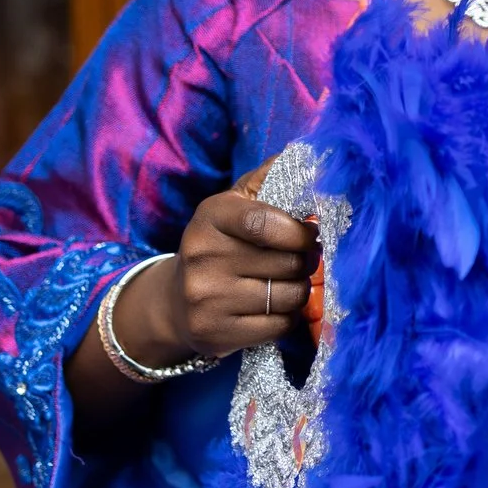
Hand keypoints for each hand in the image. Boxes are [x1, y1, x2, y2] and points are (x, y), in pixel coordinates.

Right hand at [114, 158, 317, 368]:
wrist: (176, 301)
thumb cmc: (221, 244)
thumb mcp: (235, 205)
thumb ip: (270, 179)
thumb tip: (309, 156)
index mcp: (211, 215)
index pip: (264, 222)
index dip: (299, 231)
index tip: (310, 234)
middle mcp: (202, 255)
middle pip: (287, 262)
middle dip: (306, 262)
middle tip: (302, 261)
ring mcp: (205, 297)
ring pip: (288, 296)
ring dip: (299, 291)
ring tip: (286, 283)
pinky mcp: (213, 332)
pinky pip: (278, 326)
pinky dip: (287, 318)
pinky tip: (273, 308)